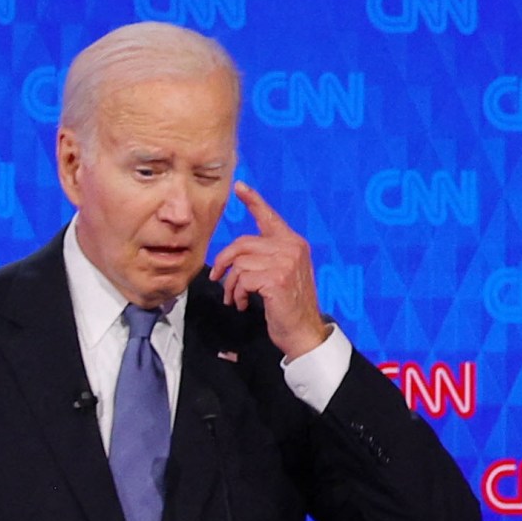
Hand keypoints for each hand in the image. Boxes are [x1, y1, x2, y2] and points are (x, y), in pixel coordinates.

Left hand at [209, 181, 329, 359]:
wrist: (304, 333)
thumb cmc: (290, 308)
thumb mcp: (283, 276)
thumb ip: (268, 259)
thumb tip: (238, 257)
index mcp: (294, 244)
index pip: (270, 217)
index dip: (253, 201)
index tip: (239, 187)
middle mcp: (291, 248)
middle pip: (242, 244)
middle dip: (224, 262)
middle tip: (217, 278)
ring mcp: (285, 262)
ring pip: (240, 264)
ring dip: (231, 285)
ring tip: (236, 298)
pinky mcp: (276, 279)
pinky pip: (242, 279)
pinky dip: (237, 294)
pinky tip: (244, 303)